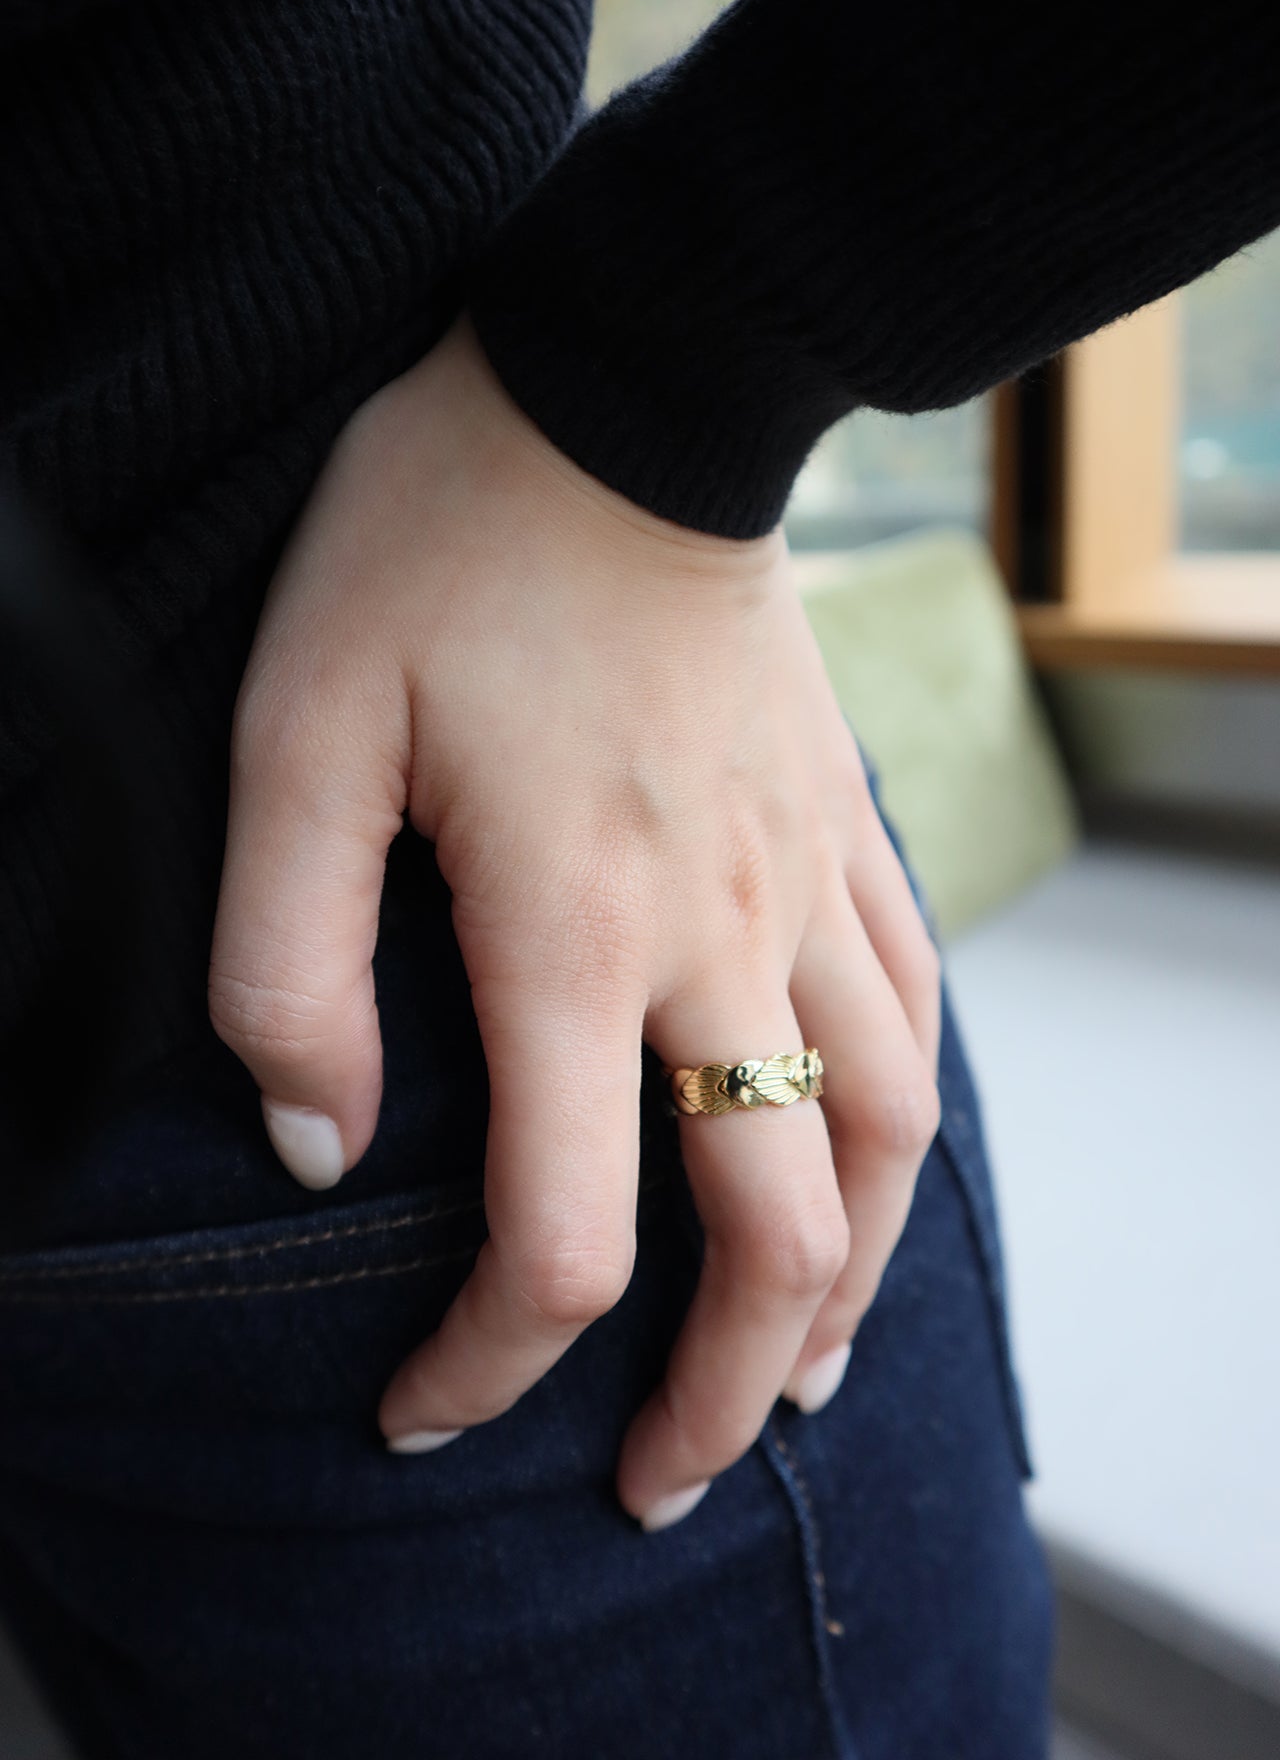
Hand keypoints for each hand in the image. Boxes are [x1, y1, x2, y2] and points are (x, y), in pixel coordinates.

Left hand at [208, 312, 941, 1528]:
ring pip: (882, 1144)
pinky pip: (916, 1012)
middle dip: (716, 1396)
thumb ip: (287, 957)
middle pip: (774, 1234)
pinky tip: (871, 1173)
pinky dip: (903, 1131)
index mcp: (575, 933)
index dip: (485, 1366)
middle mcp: (721, 939)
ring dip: (845, 1288)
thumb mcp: (301, 728)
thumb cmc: (447, 544)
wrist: (627, 394)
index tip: (420, 1410)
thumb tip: (321, 1144)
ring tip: (801, 1377)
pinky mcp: (845, 827)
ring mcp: (804, 885)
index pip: (560, 1237)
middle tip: (656, 1481)